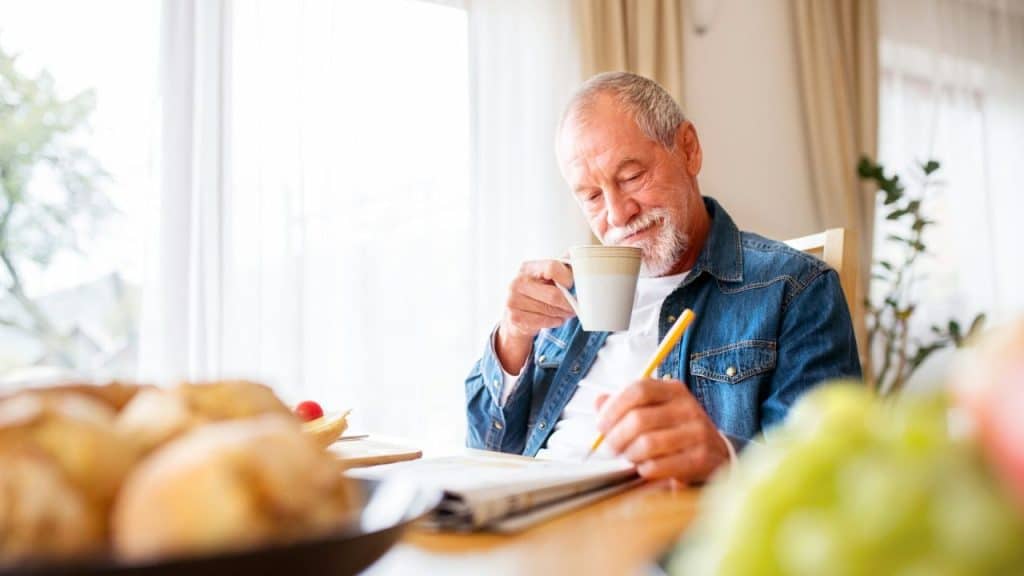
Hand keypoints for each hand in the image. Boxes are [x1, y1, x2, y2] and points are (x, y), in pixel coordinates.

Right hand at [495, 260, 575, 372]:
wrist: (515, 313)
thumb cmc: (536, 292)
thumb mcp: (546, 277)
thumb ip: (561, 267)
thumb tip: (578, 257)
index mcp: (527, 267)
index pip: (552, 267)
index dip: (566, 278)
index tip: (570, 285)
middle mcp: (517, 282)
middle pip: (553, 295)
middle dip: (568, 303)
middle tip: (575, 307)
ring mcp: (513, 300)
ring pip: (550, 310)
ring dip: (562, 314)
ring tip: (564, 313)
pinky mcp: (515, 317)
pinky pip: (543, 321)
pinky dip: (554, 322)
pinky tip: (554, 319)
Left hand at [596, 377, 729, 482]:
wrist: (717, 455)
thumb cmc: (677, 431)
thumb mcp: (656, 410)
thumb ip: (626, 404)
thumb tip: (598, 402)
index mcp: (673, 390)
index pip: (638, 389)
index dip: (614, 407)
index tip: (601, 424)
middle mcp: (688, 407)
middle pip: (638, 419)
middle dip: (616, 437)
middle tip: (610, 448)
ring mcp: (697, 432)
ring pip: (647, 444)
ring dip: (630, 455)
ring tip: (629, 457)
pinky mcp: (700, 458)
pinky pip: (658, 465)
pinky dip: (644, 469)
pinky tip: (645, 468)